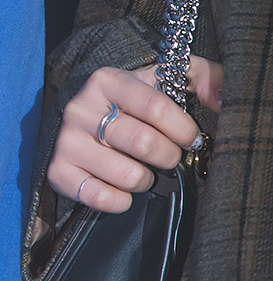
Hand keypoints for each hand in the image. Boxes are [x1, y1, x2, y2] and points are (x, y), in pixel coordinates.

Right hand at [48, 57, 221, 212]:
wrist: (86, 123)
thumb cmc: (136, 103)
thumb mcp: (167, 79)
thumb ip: (205, 79)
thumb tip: (223, 100)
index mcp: (107, 80)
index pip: (156, 107)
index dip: (184, 129)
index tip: (192, 138)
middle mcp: (80, 107)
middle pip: (143, 143)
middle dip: (169, 156)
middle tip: (170, 156)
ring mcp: (66, 141)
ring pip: (127, 175)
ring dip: (147, 179)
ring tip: (145, 170)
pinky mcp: (58, 171)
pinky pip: (100, 197)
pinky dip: (121, 200)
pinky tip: (123, 189)